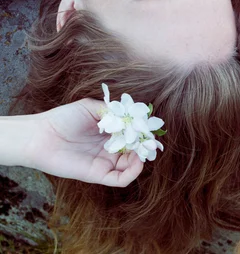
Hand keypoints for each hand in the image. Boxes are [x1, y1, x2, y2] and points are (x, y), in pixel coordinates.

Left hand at [28, 99, 142, 186]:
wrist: (40, 136)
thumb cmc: (63, 119)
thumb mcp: (91, 107)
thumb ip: (113, 110)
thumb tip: (133, 115)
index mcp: (110, 132)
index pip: (133, 134)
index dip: (143, 131)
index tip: (149, 126)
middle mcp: (110, 148)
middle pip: (136, 150)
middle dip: (146, 145)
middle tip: (152, 141)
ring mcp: (105, 162)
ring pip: (132, 165)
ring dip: (142, 158)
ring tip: (144, 150)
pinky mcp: (98, 174)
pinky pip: (121, 179)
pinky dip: (133, 172)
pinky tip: (137, 161)